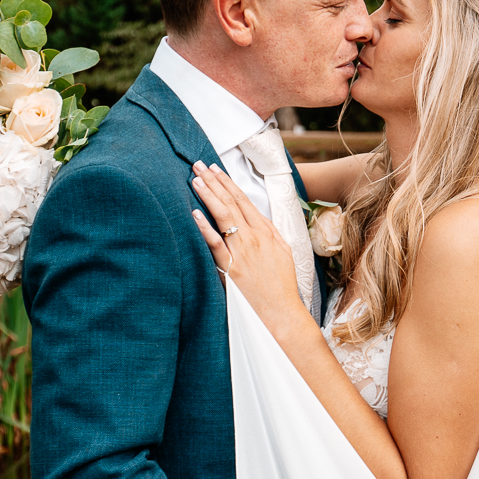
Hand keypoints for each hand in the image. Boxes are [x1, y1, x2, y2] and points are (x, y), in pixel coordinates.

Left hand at [190, 161, 306, 327]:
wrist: (282, 313)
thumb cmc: (282, 287)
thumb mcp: (284, 253)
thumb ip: (271, 233)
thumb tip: (260, 218)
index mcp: (267, 233)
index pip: (244, 201)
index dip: (228, 184)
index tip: (216, 170)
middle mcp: (255, 238)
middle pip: (232, 203)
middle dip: (215, 181)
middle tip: (199, 165)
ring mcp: (243, 251)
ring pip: (223, 216)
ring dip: (208, 195)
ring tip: (196, 179)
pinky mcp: (232, 267)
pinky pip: (216, 243)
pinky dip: (205, 227)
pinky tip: (194, 213)